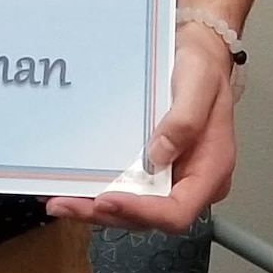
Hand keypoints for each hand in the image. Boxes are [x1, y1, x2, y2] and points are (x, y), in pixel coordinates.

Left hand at [44, 20, 236, 232]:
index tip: (108, 199)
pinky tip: (75, 187)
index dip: (142, 212)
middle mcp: (190, 182)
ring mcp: (171, 178)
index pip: (178, 211)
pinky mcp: (153, 169)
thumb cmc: (203, 70)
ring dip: (98, 208)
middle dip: (108, 212)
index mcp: (210, 170)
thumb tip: (159, 154)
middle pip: (149, 216)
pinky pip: (129, 188)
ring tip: (62, 201)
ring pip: (135, 208)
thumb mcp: (199, 84)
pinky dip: (101, 191)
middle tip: (68, 203)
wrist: (198, 55)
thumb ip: (185, 120)